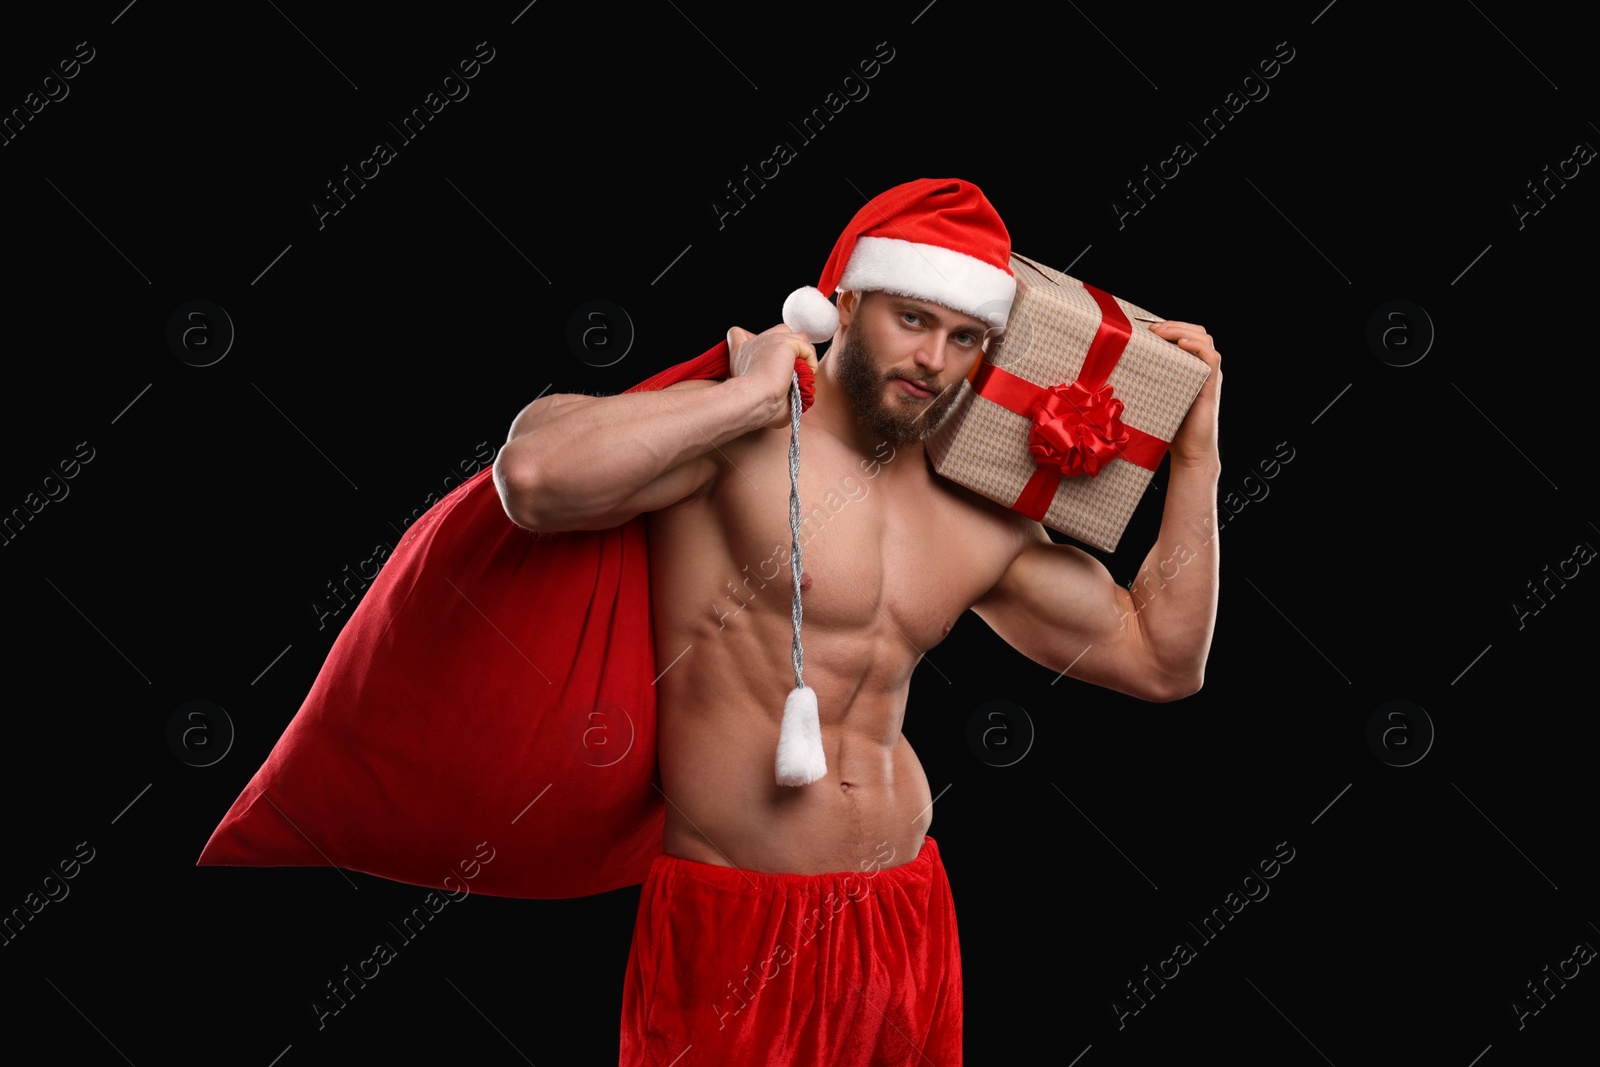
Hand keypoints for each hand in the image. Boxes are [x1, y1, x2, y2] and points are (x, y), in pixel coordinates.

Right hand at [727, 324, 819, 429]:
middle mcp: (754, 343)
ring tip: (801, 375)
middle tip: (790, 371)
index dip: (751, 341)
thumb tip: (788, 395)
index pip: (738, 334)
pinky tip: (805, 377)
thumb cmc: (755, 406)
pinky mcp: (785, 342)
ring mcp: (770, 339)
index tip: (761, 360)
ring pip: (797, 338)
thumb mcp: (756, 393)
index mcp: (741, 354)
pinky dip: (811, 363)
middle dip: (789, 348)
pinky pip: (807, 348)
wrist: (753, 400)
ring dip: (803, 356)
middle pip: (778, 332)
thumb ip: (770, 387)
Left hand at [1149, 320, 1219, 468]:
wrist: (1189, 452)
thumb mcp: (1153, 397)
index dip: (1168, 326)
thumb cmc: (1169, 427)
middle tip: (1151, 328)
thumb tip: (1111, 371)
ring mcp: (1208, 375)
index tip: (1145, 327)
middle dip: (1173, 325)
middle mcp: (1200, 368)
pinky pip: (1211, 357)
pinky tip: (1182, 344)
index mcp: (1188, 368)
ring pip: (1204, 339)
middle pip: (1196, 332)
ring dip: (1182, 330)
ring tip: (1162, 332)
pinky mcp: (1211, 385)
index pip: (1184, 335)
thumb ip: (1144, 382)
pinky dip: (1198, 346)